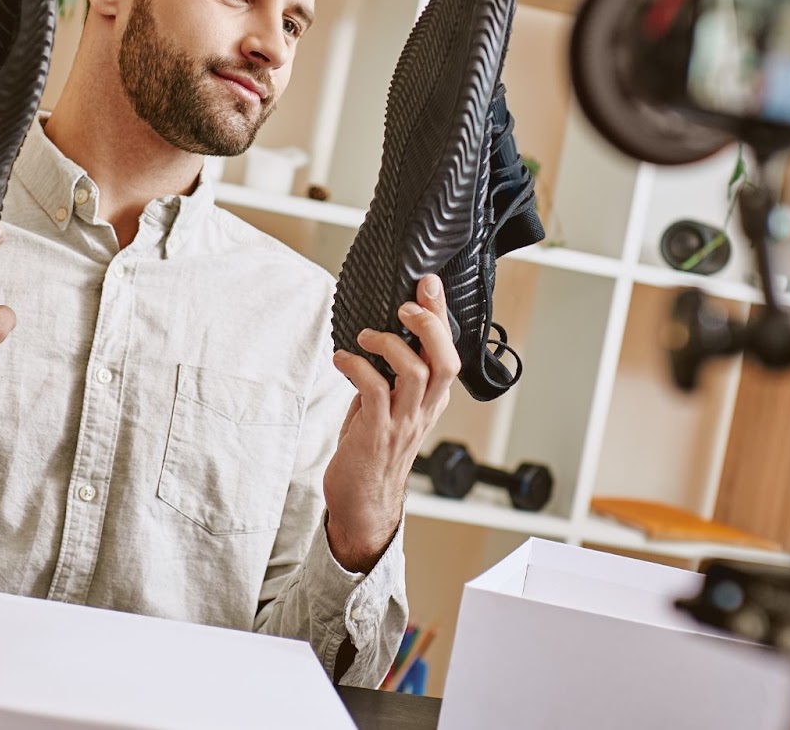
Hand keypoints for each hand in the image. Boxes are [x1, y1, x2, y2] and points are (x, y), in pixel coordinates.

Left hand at [324, 274, 458, 572]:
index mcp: (431, 402)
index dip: (441, 316)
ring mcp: (402, 422)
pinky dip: (356, 367)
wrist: (362, 506)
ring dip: (389, 344)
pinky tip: (341, 360)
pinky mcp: (377, 432)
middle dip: (429, 324)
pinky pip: (374, 390)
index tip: (429, 284)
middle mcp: (423, 410)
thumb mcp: (388, 410)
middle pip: (445, 360)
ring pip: (417, 372)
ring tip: (366, 336)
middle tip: (405, 305)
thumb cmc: (371, 455)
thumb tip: (375, 340)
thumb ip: (389, 379)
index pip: (448, 352)